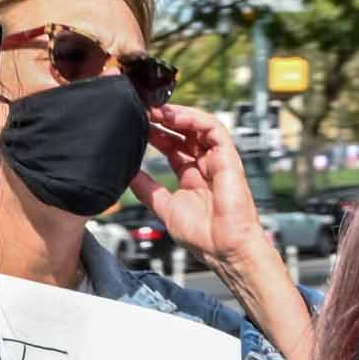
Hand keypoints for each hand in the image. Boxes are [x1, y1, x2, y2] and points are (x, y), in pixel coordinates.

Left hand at [134, 106, 273, 277]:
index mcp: (191, 176)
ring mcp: (218, 160)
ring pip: (200, 126)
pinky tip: (174, 116)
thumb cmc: (202, 236)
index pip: (173, 146)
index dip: (156, 134)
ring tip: (155, 110)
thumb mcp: (165, 208)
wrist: (224, 249)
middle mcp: (205, 165)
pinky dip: (194, 119)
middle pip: (185, 133)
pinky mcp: (229, 158)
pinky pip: (214, 130)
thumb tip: (129, 175)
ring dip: (177, 115)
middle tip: (142, 111)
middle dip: (164, 120)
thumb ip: (148, 189)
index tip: (136, 126)